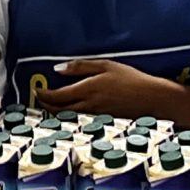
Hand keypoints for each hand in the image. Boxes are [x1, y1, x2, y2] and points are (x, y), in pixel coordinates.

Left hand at [39, 59, 174, 116]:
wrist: (153, 99)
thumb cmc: (132, 79)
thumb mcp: (106, 65)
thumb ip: (80, 67)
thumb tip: (58, 69)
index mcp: (87, 89)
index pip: (57, 96)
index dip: (44, 95)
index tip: (37, 91)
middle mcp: (88, 106)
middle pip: (59, 110)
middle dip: (46, 105)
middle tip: (39, 100)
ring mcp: (95, 117)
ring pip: (68, 118)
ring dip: (56, 113)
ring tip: (50, 107)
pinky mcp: (102, 123)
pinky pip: (79, 122)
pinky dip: (70, 118)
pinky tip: (69, 114)